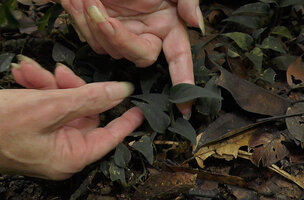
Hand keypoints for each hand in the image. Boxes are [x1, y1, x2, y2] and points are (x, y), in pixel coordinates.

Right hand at [0, 55, 143, 179]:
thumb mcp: (48, 107)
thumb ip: (89, 99)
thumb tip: (119, 92)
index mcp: (71, 154)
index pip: (110, 137)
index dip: (126, 121)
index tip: (139, 110)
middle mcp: (62, 149)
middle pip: (85, 113)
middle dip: (73, 89)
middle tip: (61, 74)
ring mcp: (48, 138)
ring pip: (64, 104)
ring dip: (50, 85)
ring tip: (32, 73)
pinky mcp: (35, 128)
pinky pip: (46, 105)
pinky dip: (38, 89)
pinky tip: (25, 76)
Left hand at [59, 0, 202, 114]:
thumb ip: (187, 0)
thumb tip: (196, 23)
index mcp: (167, 27)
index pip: (179, 58)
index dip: (183, 79)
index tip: (185, 105)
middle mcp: (147, 36)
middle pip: (140, 56)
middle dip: (121, 40)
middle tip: (103, 15)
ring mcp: (124, 36)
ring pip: (112, 50)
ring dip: (97, 25)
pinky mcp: (102, 33)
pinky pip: (93, 40)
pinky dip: (84, 22)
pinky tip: (81, 2)